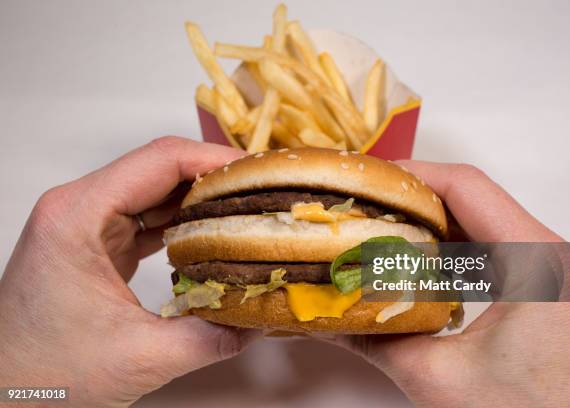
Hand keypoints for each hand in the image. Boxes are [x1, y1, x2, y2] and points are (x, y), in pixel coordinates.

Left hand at [0, 136, 258, 406]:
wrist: (1, 394)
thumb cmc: (43, 375)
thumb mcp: (140, 358)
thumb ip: (210, 337)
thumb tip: (258, 321)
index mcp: (78, 216)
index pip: (160, 160)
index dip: (215, 160)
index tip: (256, 173)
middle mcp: (79, 208)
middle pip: (160, 168)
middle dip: (216, 178)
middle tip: (261, 193)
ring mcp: (86, 223)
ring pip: (156, 190)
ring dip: (202, 199)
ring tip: (246, 211)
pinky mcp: (96, 242)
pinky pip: (148, 216)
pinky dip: (184, 221)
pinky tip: (213, 234)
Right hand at [316, 163, 569, 406]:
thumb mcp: (435, 378)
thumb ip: (375, 339)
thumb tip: (330, 317)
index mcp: (539, 264)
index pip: (468, 188)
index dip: (413, 175)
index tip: (373, 179)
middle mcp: (558, 260)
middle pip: (478, 201)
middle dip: (418, 200)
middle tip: (370, 205)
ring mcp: (561, 275)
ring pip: (490, 224)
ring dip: (438, 225)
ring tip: (389, 230)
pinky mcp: (555, 293)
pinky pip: (502, 252)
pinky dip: (461, 250)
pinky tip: (427, 264)